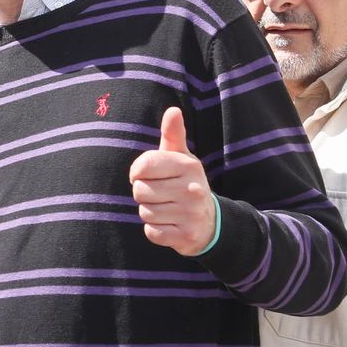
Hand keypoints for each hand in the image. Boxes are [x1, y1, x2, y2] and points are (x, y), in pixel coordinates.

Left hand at [128, 106, 216, 255]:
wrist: (209, 221)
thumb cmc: (185, 183)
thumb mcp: (181, 157)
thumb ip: (173, 135)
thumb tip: (173, 110)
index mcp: (188, 165)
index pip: (142, 167)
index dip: (138, 173)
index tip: (148, 175)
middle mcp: (193, 188)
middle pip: (140, 191)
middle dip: (144, 194)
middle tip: (161, 195)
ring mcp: (191, 213)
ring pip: (144, 212)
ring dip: (150, 212)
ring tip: (167, 209)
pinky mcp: (186, 236)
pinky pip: (151, 232)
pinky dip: (155, 230)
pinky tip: (169, 224)